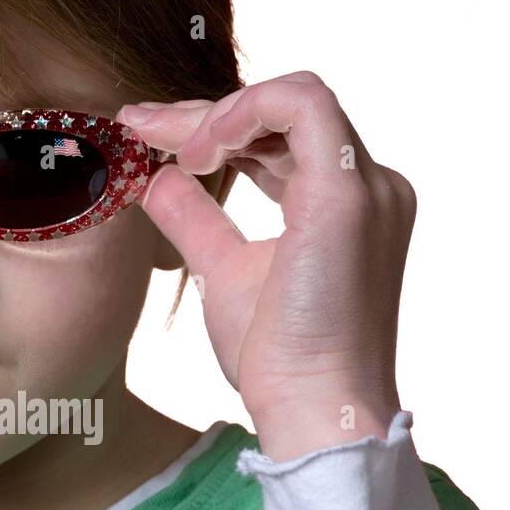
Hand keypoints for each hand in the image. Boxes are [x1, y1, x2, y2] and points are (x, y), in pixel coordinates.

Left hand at [117, 72, 415, 460]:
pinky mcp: (347, 196)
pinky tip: (198, 150)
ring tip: (167, 146)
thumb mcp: (225, 272)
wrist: (312, 410)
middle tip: (138, 124)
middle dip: (205, 114)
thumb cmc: (279, 361)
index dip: (216, 127)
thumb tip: (157, 179)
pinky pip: (300, 105)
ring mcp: (367, 187)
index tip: (150, 135)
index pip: (283, 139)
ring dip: (219, 112)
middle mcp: (371, 187)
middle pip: (284, 115)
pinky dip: (243, 112)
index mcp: (347, 205)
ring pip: (293, 99)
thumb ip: (197, 221)